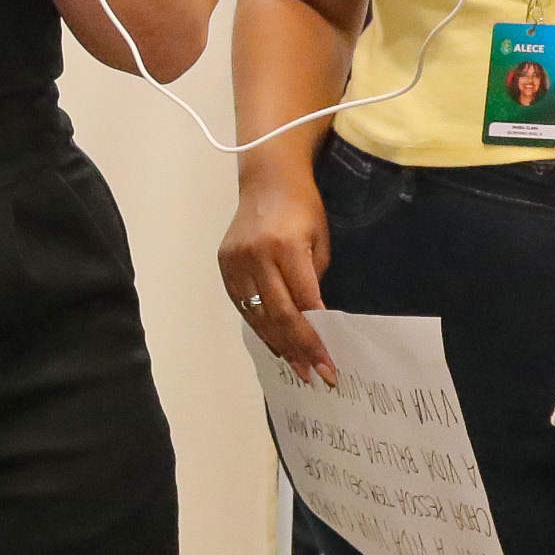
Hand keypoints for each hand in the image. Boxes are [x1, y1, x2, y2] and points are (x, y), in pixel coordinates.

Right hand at [220, 167, 335, 383]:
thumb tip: (314, 321)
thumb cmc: (302, 207)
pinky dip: (260, 327)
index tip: (329, 363)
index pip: (303, 303)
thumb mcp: (320, 240)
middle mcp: (257, 256)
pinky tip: (275, 344)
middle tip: (315, 375)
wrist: (267, 179)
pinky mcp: (225, 265)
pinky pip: (242, 306)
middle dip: (299, 349)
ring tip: (297, 367)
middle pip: (278, 315)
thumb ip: (314, 280)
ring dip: (279, 345)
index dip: (316, 337)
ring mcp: (236, 262)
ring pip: (257, 316)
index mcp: (285, 247)